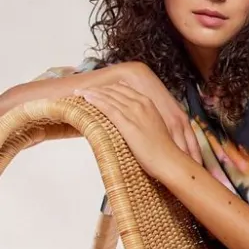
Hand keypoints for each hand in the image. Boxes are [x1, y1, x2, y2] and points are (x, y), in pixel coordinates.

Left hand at [87, 62, 202, 165]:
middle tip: (82, 89)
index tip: (96, 89)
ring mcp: (135, 113)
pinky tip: (86, 98)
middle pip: (114, 91)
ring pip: (109, 97)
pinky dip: (95, 101)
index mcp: (149, 103)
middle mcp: (141, 104)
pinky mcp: (127, 124)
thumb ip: (143, 121)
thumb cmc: (162, 150)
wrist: (169, 160)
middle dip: (97, 89)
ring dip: (92, 93)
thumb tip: (132, 124)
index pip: (124, 90)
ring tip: (79, 92)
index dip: (108, 88)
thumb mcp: (153, 128)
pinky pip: (108, 108)